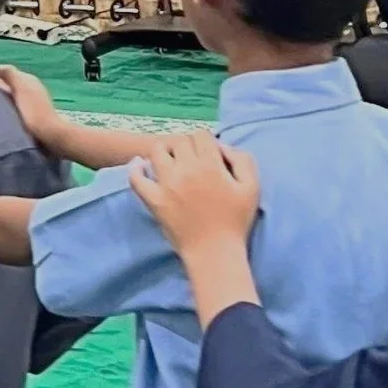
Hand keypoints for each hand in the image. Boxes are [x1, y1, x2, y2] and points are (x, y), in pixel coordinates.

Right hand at [0, 62, 71, 155]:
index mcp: (29, 79)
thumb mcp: (20, 88)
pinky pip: (18, 107)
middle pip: (12, 86)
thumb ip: (10, 74)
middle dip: (0, 90)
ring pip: (14, 97)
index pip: (9, 74)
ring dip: (5, 101)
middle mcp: (32, 87)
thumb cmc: (33, 110)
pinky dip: (10, 109)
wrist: (49, 134)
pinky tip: (5, 117)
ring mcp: (34, 101)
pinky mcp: (34, 114)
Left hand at [130, 128, 261, 250]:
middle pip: (179, 141)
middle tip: (192, 159)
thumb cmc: (236, 221)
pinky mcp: (153, 200)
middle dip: (187, 146)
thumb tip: (222, 147)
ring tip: (171, 162)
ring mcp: (166, 184)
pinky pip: (136, 178)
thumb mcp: (252, 187)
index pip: (200, 135)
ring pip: (157, 152)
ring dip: (165, 152)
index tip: (208, 154)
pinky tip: (139, 165)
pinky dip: (135, 168)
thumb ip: (242, 160)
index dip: (205, 141)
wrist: (214, 252)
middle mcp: (185, 170)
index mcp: (210, 165)